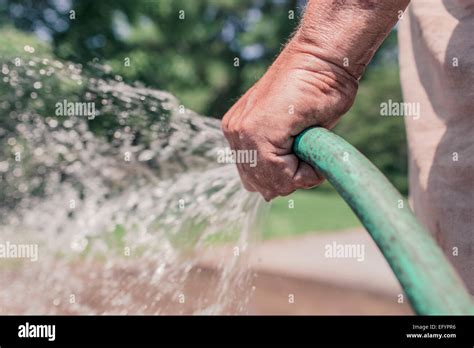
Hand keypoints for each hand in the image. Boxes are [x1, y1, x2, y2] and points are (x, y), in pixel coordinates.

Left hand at [221, 38, 357, 200]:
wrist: (323, 58)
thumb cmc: (317, 90)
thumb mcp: (294, 132)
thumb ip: (278, 156)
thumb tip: (269, 193)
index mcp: (239, 132)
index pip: (256, 179)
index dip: (286, 178)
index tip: (304, 155)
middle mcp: (235, 133)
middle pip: (260, 186)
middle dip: (289, 179)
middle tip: (308, 152)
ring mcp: (241, 132)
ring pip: (271, 183)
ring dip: (299, 175)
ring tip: (310, 146)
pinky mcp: (255, 132)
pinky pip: (281, 175)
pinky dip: (305, 172)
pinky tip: (312, 145)